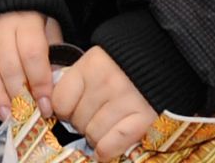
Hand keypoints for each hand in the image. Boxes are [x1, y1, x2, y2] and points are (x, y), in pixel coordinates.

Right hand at [0, 11, 63, 121]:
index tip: (46, 106)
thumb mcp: (48, 24)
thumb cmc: (29, 17)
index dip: (40, 82)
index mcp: (24, 21)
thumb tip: (56, 81)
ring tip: (5, 114)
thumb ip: (53, 50)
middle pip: (8, 64)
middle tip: (27, 115)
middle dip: (19, 94)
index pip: (32, 54)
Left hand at [48, 47, 156, 162]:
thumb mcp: (95, 64)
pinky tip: (104, 151)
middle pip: (77, 120)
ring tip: (102, 130)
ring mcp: (126, 101)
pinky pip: (112, 143)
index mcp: (90, 66)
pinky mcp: (144, 118)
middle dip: (80, 125)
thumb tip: (52, 109)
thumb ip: (76, 83)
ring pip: (93, 134)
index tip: (69, 112)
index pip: (60, 101)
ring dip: (94, 138)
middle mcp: (106, 82)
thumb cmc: (122, 66)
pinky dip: (105, 151)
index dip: (63, 111)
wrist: (162, 62)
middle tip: (92, 120)